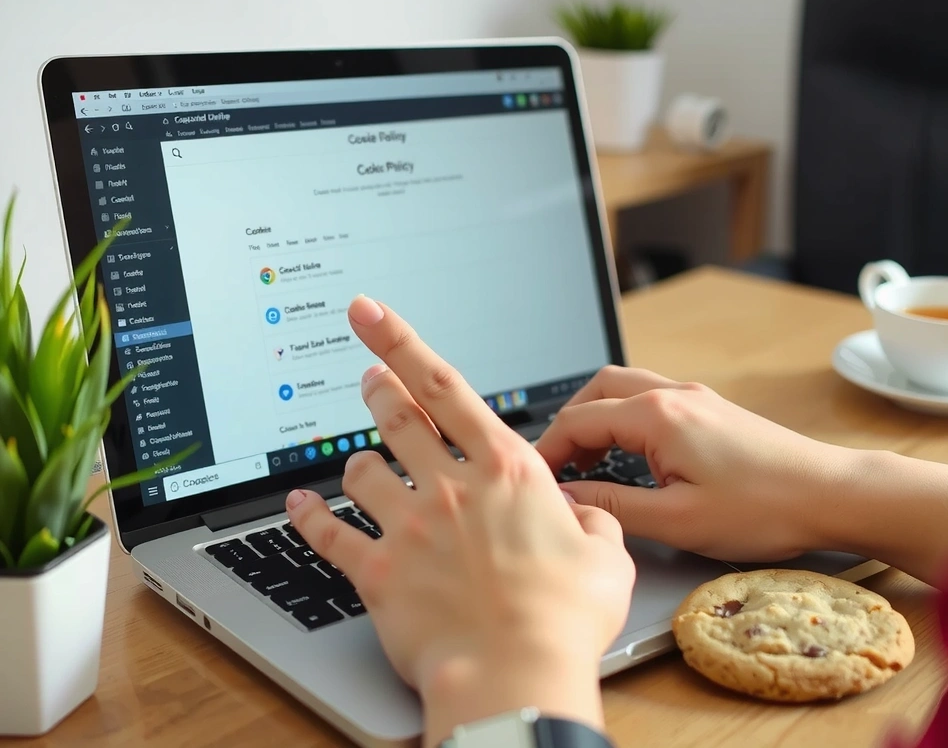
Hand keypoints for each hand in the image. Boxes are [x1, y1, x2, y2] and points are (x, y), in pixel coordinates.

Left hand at [287, 297, 634, 745]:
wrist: (515, 674)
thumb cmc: (564, 618)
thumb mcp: (608, 556)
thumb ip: (594, 521)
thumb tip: (586, 515)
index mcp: (504, 470)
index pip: (445, 385)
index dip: (402, 340)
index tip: (371, 314)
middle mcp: (450, 486)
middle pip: (397, 417)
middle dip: (377, 388)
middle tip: (365, 375)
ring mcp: (409, 527)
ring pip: (361, 470)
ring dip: (355, 459)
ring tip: (354, 458)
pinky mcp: (379, 573)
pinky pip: (329, 536)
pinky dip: (309, 519)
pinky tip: (299, 506)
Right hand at [535, 366, 852, 562]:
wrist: (831, 494)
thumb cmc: (763, 508)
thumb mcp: (676, 519)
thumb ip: (613, 506)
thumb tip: (566, 498)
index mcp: (657, 416)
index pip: (578, 420)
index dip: (548, 450)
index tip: (534, 479)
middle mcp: (673, 395)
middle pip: (596, 389)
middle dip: (567, 423)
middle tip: (556, 465)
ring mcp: (695, 398)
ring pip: (624, 389)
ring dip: (596, 417)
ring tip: (586, 462)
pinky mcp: (711, 409)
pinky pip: (650, 399)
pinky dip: (624, 418)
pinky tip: (628, 455)